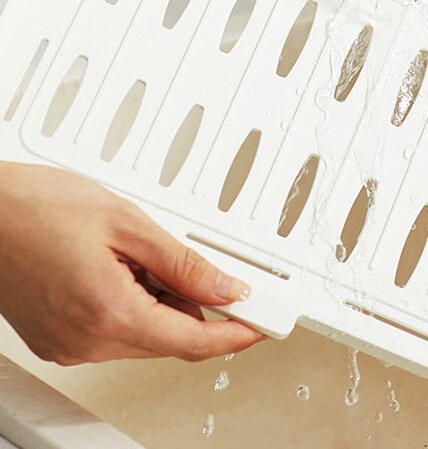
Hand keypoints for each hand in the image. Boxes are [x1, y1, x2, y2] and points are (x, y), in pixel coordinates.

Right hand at [0, 164, 264, 364]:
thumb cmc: (38, 207)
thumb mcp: (126, 221)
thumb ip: (182, 262)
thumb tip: (226, 287)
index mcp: (111, 313)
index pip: (193, 342)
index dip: (236, 333)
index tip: (262, 323)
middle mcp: (87, 342)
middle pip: (167, 338)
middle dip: (189, 302)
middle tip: (190, 256)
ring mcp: (68, 346)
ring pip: (139, 335)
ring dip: (153, 300)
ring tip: (129, 248)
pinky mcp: (55, 341)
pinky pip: (109, 333)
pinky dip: (124, 304)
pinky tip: (109, 265)